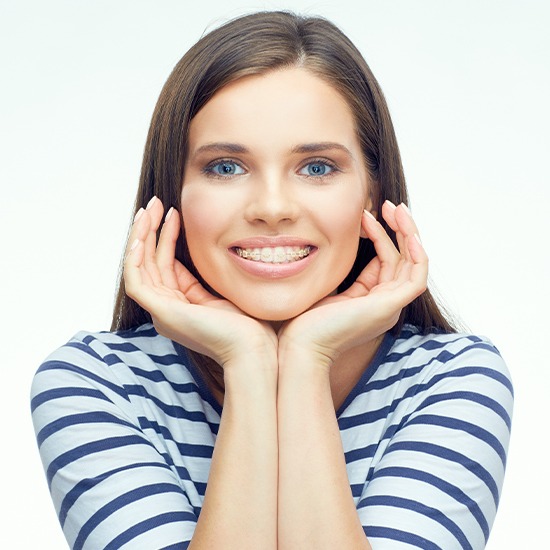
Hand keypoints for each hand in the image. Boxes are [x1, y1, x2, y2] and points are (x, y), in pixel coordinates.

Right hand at [124, 197, 276, 367]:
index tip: (174, 213)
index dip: (166, 237)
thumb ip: (207, 279)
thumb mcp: (224, 293)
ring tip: (150, 209)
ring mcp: (162, 313)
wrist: (256, 349)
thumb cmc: (250, 327)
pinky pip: (136, 281)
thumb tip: (210, 251)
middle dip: (150, 231)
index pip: (165, 266)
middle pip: (149, 263)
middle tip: (155, 203)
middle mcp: (167, 310)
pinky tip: (140, 236)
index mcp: (182, 307)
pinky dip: (134, 258)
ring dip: (141, 237)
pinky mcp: (162, 313)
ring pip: (139, 268)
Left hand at [278, 201, 427, 366]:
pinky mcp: (389, 306)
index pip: (386, 262)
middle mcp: (386, 304)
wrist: (299, 346)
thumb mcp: (326, 289)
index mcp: (371, 301)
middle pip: (404, 260)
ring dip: (408, 234)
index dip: (381, 235)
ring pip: (413, 264)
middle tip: (391, 204)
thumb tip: (335, 244)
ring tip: (396, 208)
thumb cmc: (304, 322)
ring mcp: (390, 306)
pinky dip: (417, 254)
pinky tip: (408, 233)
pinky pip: (417, 277)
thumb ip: (340, 271)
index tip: (366, 214)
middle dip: (400, 229)